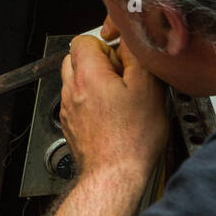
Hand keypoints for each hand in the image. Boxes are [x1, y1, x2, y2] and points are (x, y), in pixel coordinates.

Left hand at [59, 33, 167, 180]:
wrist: (114, 175)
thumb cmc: (131, 139)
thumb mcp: (147, 88)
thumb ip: (135, 57)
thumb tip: (129, 40)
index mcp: (87, 75)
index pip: (83, 40)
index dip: (106, 45)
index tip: (121, 60)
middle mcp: (71, 89)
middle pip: (76, 58)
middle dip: (98, 62)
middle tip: (121, 77)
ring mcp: (68, 108)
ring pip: (76, 81)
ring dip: (94, 82)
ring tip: (118, 98)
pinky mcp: (70, 124)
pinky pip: (76, 102)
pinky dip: (90, 102)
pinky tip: (111, 115)